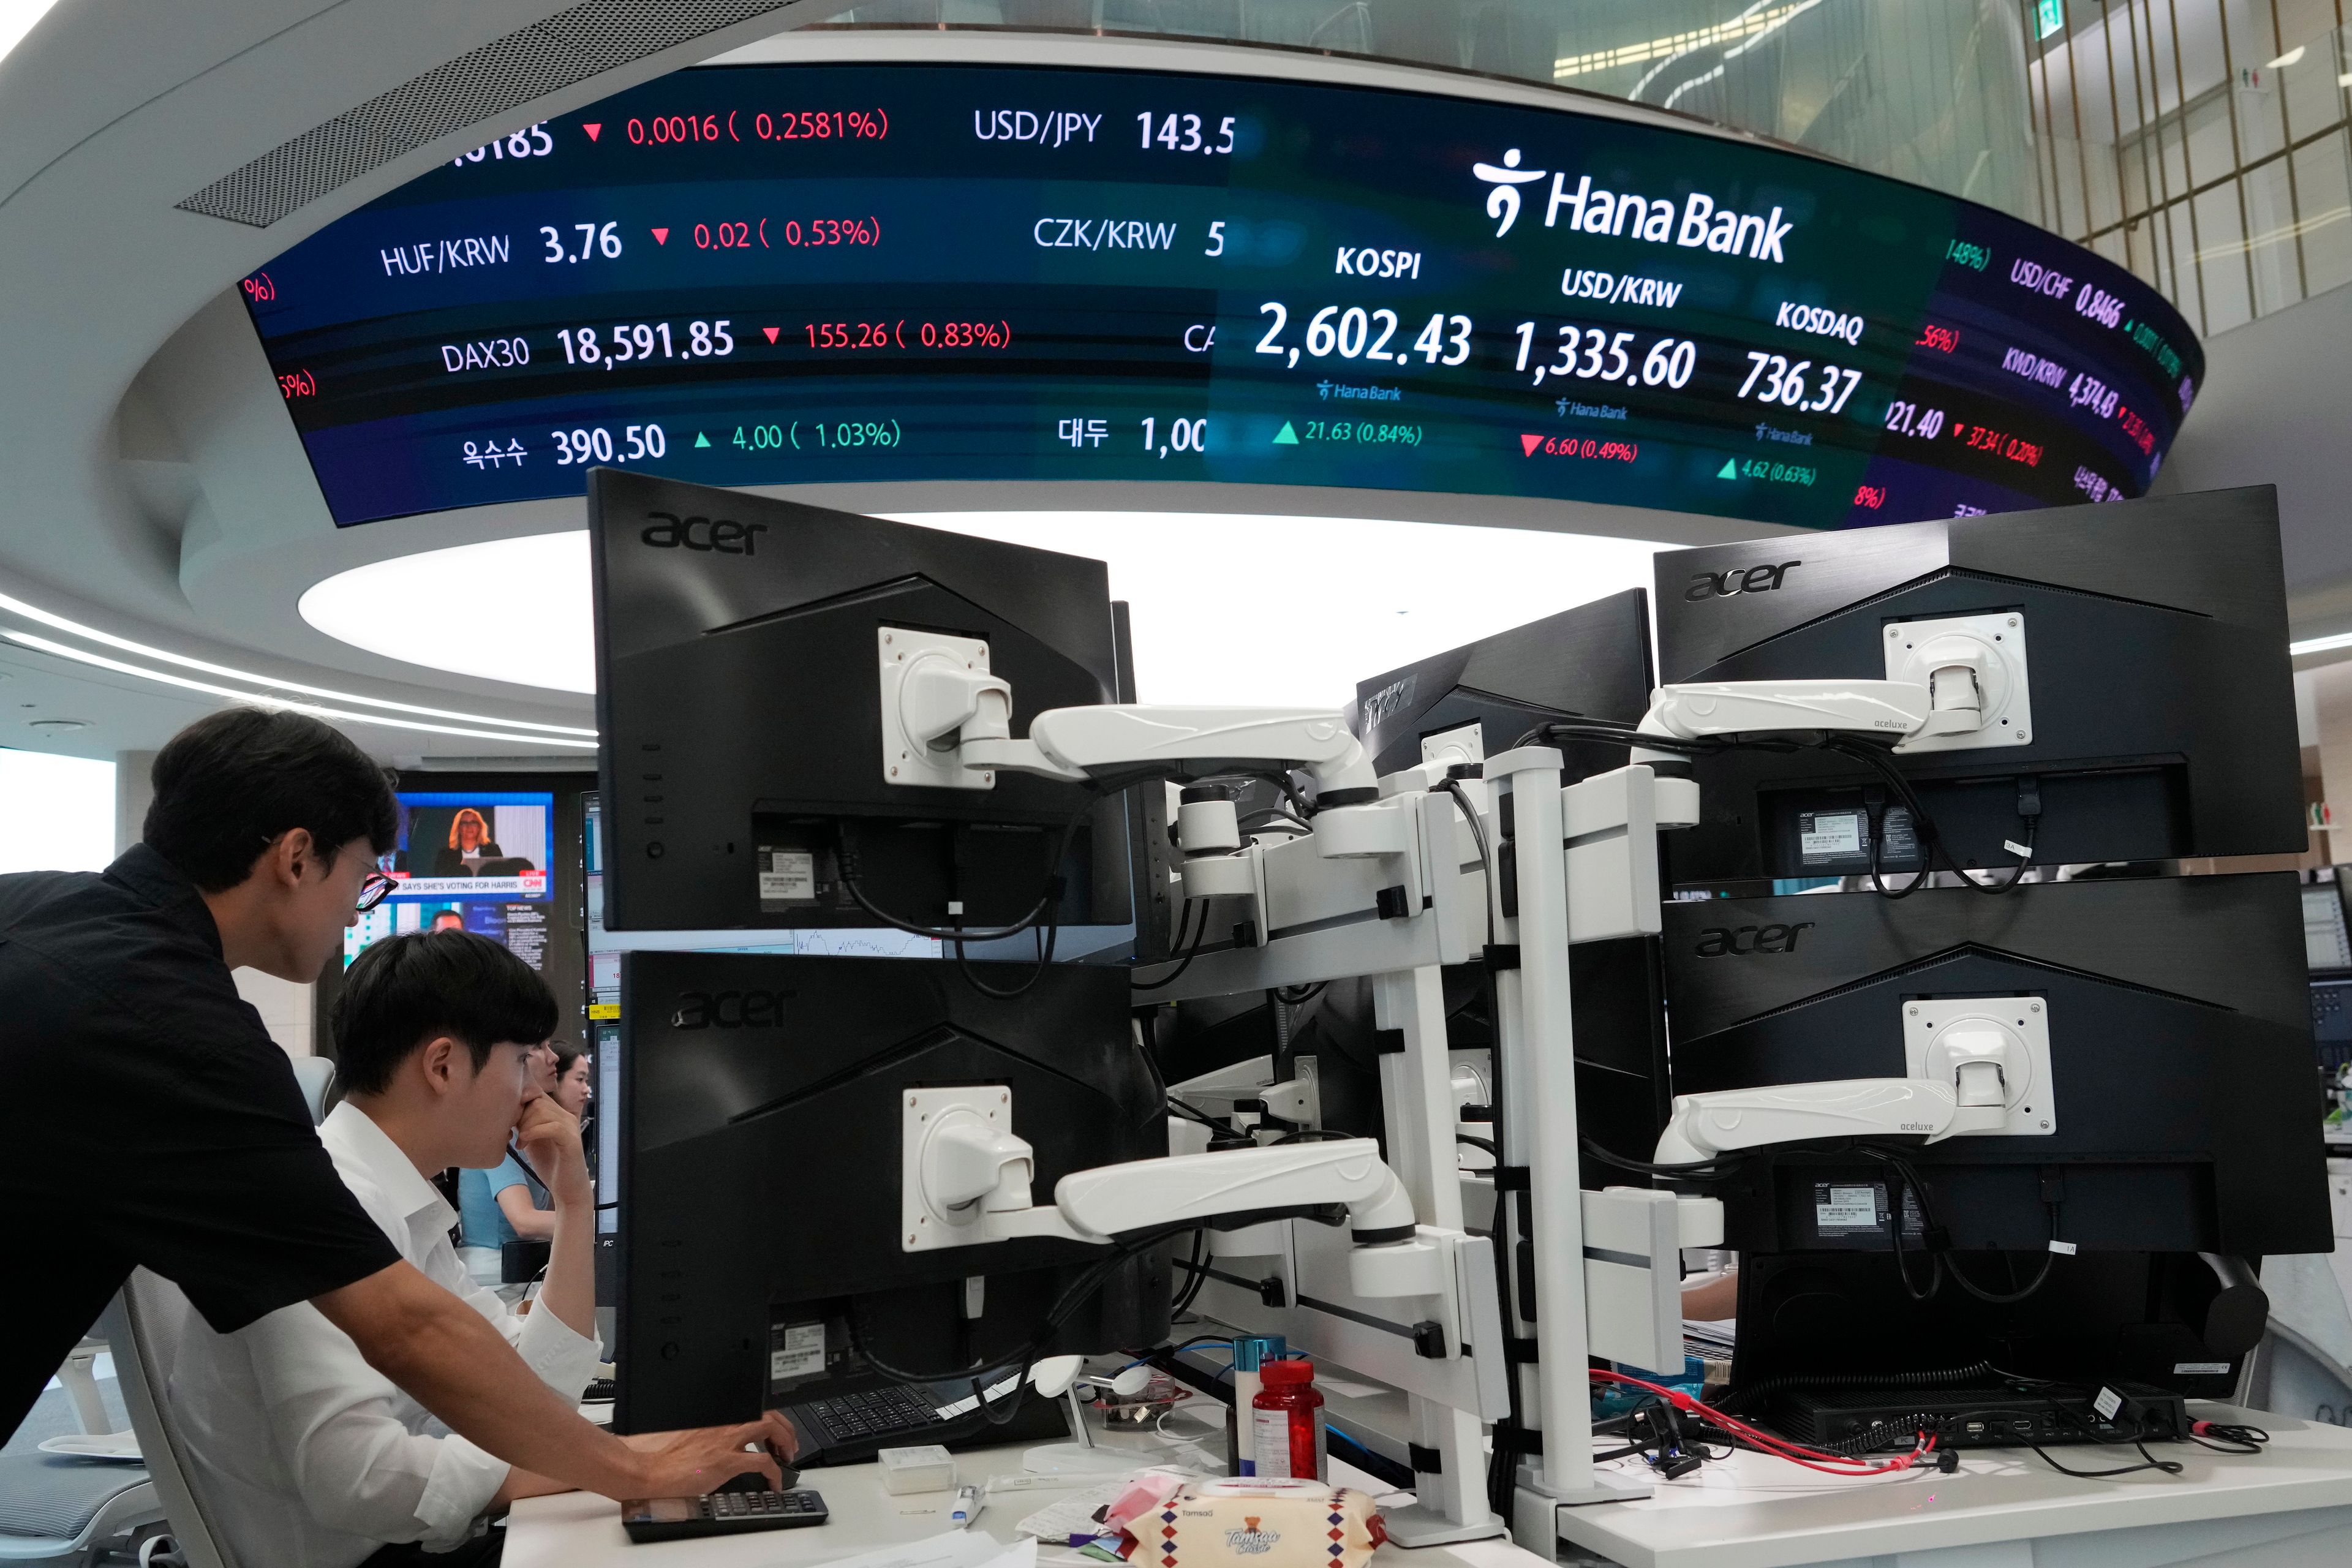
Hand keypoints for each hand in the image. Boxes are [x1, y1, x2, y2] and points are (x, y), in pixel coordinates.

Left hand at [515, 1095, 590, 1209]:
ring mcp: (571, 1128)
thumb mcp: (532, 1140)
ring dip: (526, 1125)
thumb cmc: (550, 1165)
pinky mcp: (572, 1141)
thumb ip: (525, 1125)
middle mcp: (566, 1116)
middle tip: (514, 1134)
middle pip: (538, 1100)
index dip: (520, 1104)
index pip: (537, 1094)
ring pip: (543, 1111)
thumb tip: (507, 1113)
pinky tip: (524, 1144)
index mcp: (557, 1114)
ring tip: (520, 1143)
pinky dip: (534, 1132)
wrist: (568, 1189)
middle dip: (520, 1115)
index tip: (509, 1123)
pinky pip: (552, 1127)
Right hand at [618, 1412, 802, 1496]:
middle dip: (783, 1426)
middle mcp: (723, 1424)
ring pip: (769, 1428)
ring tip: (787, 1456)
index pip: (751, 1408)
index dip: (768, 1418)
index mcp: (715, 1417)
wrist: (647, 1470)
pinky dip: (775, 1472)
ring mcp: (726, 1441)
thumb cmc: (659, 1456)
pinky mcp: (727, 1462)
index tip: (772, 1430)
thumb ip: (707, 1432)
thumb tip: (717, 1440)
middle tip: (788, 1442)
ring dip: (785, 1441)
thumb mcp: (688, 1434)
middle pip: (766, 1413)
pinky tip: (775, 1482)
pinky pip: (763, 1462)